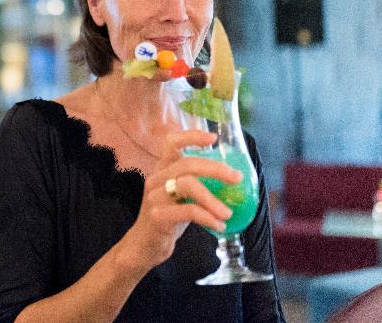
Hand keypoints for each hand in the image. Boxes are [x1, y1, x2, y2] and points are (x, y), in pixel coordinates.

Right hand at [117, 129, 241, 269]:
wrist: (144, 245)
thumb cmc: (168, 218)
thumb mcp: (179, 196)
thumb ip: (196, 185)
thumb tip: (232, 179)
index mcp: (161, 170)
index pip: (171, 142)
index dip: (192, 136)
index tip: (213, 139)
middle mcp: (156, 179)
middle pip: (187, 163)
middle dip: (216, 169)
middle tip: (237, 178)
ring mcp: (155, 197)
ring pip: (187, 185)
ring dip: (213, 198)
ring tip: (228, 213)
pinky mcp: (158, 216)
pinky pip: (188, 211)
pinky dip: (208, 218)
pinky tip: (219, 226)